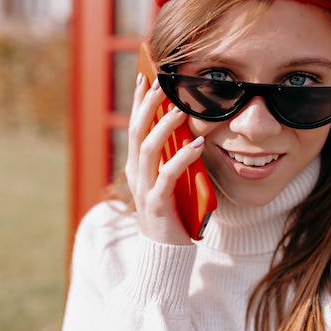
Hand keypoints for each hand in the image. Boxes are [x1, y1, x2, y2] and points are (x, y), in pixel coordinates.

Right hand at [125, 74, 204, 244]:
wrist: (164, 254)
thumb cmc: (172, 214)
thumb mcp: (169, 181)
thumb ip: (172, 158)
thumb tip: (189, 131)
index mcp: (136, 167)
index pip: (134, 127)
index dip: (138, 102)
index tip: (145, 76)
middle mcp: (135, 175)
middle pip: (136, 132)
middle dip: (147, 105)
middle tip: (161, 83)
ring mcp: (144, 190)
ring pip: (148, 150)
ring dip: (164, 127)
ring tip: (180, 109)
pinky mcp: (158, 205)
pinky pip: (167, 177)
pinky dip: (181, 159)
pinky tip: (196, 145)